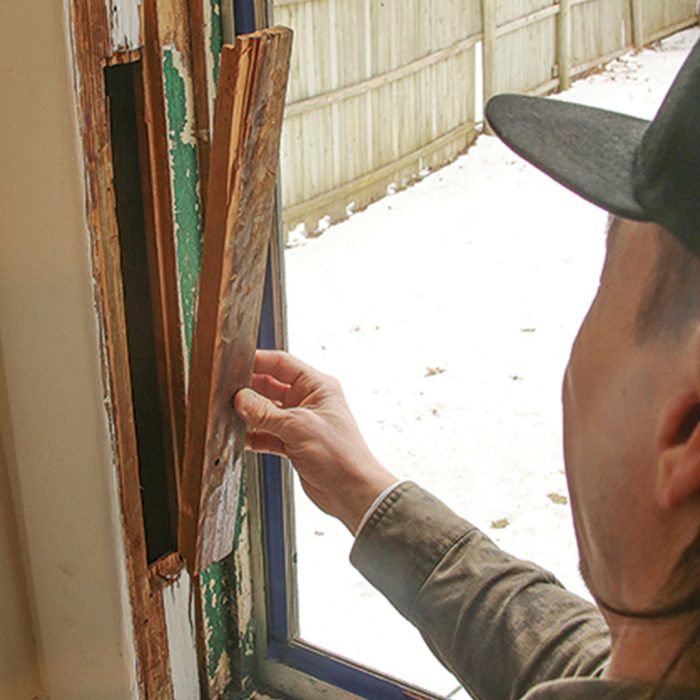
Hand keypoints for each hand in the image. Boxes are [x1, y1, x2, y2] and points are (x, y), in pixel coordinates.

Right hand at [234, 350, 396, 532]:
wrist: (352, 493)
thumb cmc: (340, 455)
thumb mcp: (298, 427)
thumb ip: (265, 413)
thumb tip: (240, 398)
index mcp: (317, 386)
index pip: (281, 363)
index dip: (257, 361)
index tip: (233, 364)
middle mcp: (308, 400)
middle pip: (270, 386)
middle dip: (248, 390)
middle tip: (225, 394)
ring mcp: (300, 422)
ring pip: (266, 411)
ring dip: (249, 414)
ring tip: (228, 415)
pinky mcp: (293, 443)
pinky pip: (267, 433)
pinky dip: (254, 435)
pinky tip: (239, 437)